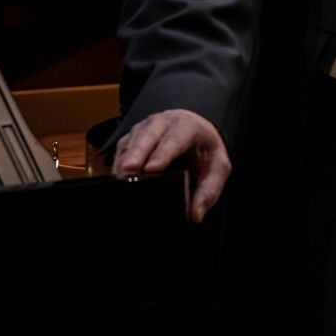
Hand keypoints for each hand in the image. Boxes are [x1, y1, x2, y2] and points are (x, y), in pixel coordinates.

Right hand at [111, 108, 231, 222]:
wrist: (196, 135)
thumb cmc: (204, 150)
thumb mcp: (217, 167)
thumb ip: (209, 190)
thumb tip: (195, 214)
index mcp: (189, 126)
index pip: (177, 137)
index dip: (164, 152)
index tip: (153, 168)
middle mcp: (165, 122)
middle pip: (149, 133)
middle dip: (138, 152)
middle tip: (129, 170)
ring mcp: (146, 128)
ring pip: (132, 139)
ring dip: (126, 157)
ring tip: (121, 176)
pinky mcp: (132, 138)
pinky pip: (122, 147)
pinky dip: (118, 161)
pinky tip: (118, 177)